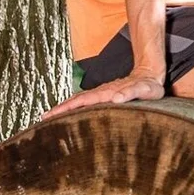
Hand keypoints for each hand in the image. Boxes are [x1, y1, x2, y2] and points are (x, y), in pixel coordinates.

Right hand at [41, 73, 165, 120]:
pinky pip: (85, 101)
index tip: (51, 116)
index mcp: (106, 93)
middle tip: (43, 120)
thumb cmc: (149, 85)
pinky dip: (74, 106)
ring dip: (64, 108)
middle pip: (76, 100)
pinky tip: (69, 113)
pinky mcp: (104, 96)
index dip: (66, 108)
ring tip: (49, 118)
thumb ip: (130, 92)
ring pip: (79, 100)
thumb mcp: (144, 90)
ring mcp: (101, 93)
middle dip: (59, 109)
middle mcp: (101, 92)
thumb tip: (115, 99)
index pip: (82, 101)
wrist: (150, 74)